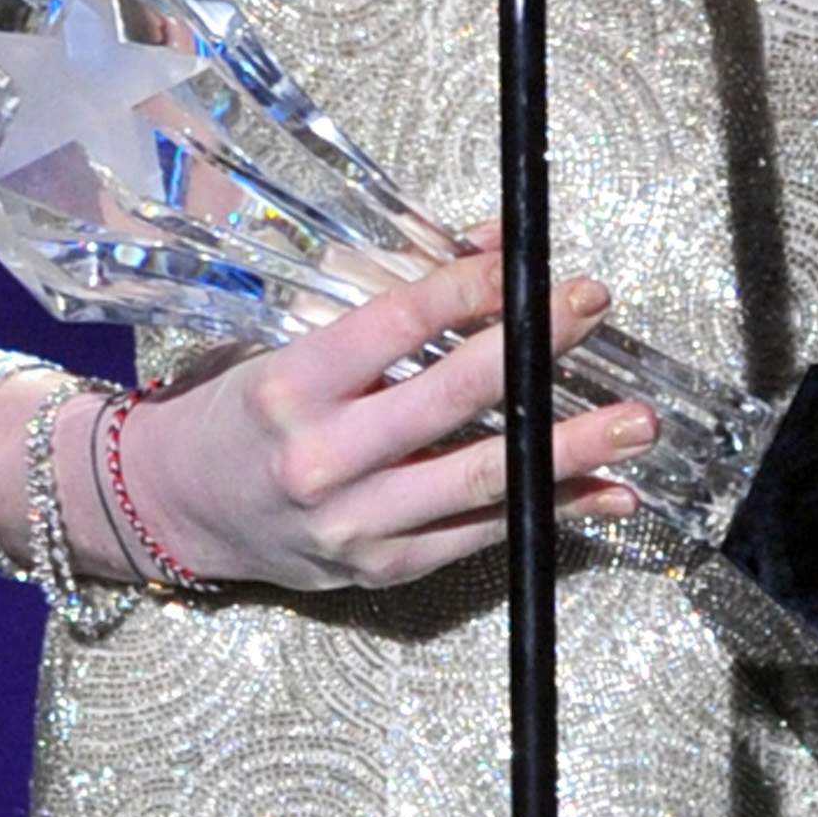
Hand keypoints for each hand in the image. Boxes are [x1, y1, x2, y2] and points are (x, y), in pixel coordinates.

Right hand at [118, 244, 656, 591]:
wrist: (181, 506)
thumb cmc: (245, 405)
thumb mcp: (295, 334)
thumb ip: (392, 294)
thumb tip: (494, 248)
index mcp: (291, 386)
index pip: (395, 326)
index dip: (470, 289)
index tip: (529, 262)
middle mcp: (322, 461)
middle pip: (450, 399)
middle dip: (532, 349)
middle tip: (591, 306)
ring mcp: (357, 525)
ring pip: (482, 480)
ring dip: (570, 449)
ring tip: (636, 423)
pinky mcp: (386, 568)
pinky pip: (484, 535)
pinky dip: (553, 511)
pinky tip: (608, 491)